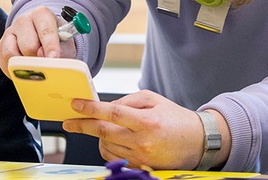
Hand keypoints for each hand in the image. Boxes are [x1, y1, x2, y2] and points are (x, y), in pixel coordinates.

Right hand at [0, 7, 76, 75]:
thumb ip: (62, 50)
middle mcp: (23, 20)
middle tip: (45, 62)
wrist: (42, 40)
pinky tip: (25, 67)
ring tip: (35, 64)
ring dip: (25, 64)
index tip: (54, 58)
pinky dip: (16, 69)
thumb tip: (46, 57)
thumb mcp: (66, 44)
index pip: (46, 30)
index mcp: (41, 14)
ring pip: (13, 54)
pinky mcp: (0, 46)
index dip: (50, 46)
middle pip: (29, 45)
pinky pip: (6, 62)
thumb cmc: (56, 42)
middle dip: (38, 58)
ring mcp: (9, 32)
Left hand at [62, 90, 229, 170]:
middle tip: (69, 121)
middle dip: (82, 125)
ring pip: (106, 146)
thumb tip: (105, 107)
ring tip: (103, 127)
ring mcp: (141, 158)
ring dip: (98, 136)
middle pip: (103, 132)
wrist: (198, 142)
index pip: (112, 114)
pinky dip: (107, 147)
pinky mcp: (140, 168)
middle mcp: (142, 142)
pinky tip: (112, 138)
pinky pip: (114, 157)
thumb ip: (127, 102)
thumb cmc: (174, 118)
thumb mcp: (153, 100)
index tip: (75, 105)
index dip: (90, 109)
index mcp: (146, 122)